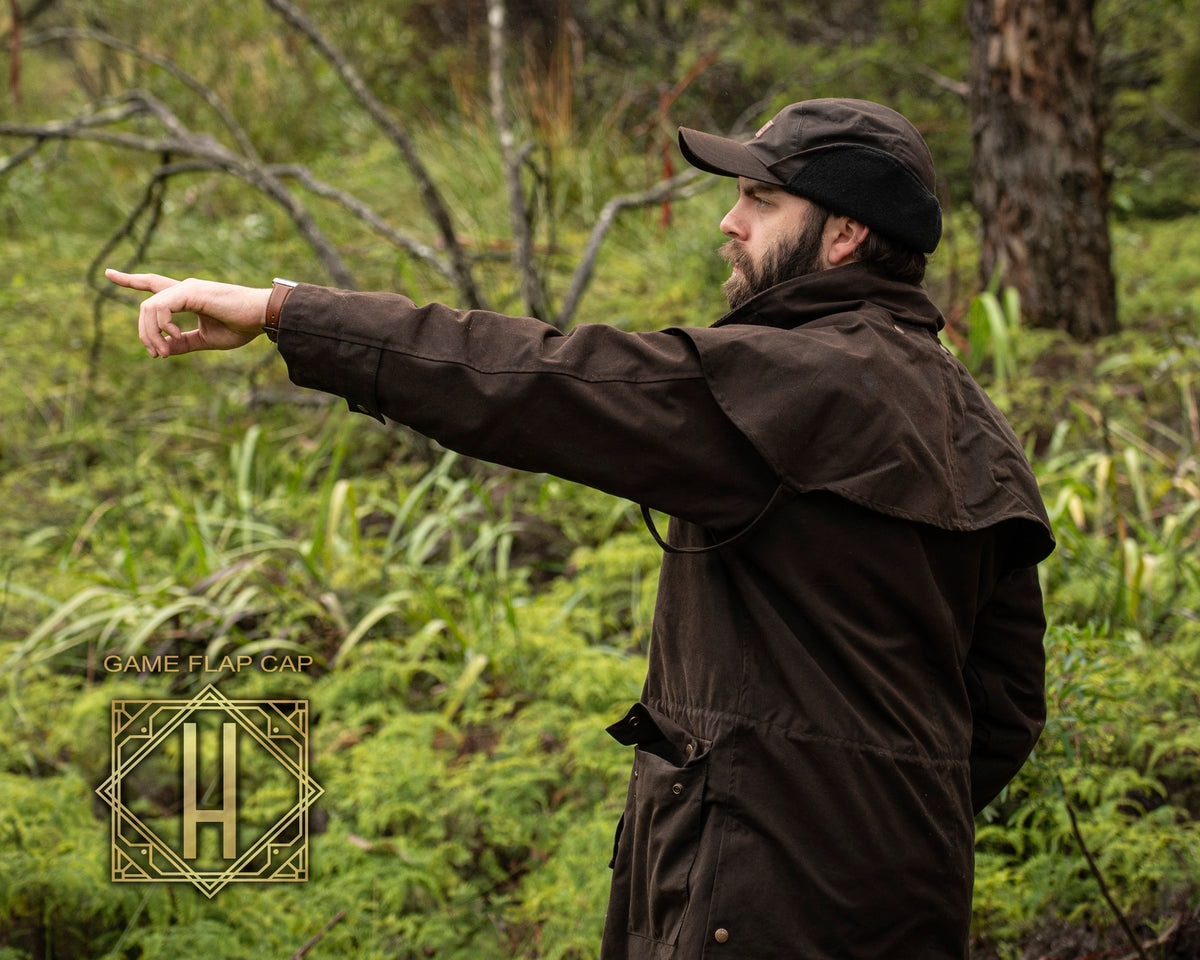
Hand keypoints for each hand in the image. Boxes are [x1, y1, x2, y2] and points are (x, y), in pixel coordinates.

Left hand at [106, 269, 272, 357]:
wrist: (262, 316)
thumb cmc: (242, 326)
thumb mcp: (207, 340)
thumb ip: (185, 343)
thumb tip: (164, 350)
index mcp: (188, 296)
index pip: (153, 284)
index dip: (130, 280)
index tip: (108, 273)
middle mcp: (184, 288)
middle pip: (146, 307)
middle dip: (144, 333)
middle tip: (157, 355)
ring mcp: (186, 288)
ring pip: (148, 308)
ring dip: (151, 334)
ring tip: (165, 351)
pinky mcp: (190, 292)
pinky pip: (160, 308)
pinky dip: (161, 327)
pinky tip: (175, 338)